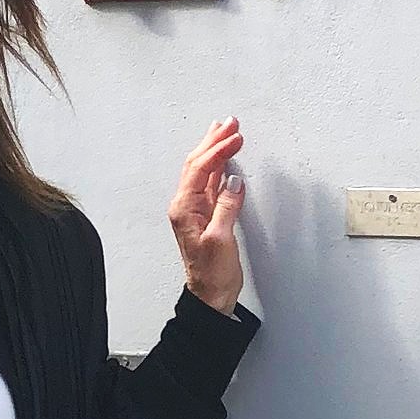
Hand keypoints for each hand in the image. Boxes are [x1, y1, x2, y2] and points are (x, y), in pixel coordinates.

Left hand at [169, 118, 246, 314]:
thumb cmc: (212, 275)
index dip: (218, 150)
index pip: (201, 169)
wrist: (210, 296)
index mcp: (184, 209)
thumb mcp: (222, 239)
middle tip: (230, 122)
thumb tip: (234, 181)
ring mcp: (194, 210)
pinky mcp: (205, 216)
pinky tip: (225, 159)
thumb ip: (227, 207)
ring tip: (225, 130)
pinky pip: (210, 183)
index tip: (235, 135)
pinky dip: (219, 167)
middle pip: (198, 163)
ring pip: (203, 171)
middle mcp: (185, 206)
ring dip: (215, 149)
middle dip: (214, 140)